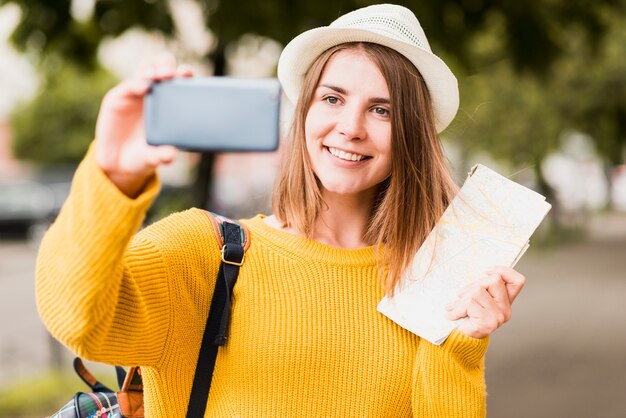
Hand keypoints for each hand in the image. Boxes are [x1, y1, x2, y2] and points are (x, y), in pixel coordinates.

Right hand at [94, 54, 192, 197]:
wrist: (118, 163)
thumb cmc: (145, 155)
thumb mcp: (155, 157)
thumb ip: (162, 156)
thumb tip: (171, 154)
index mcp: (171, 102)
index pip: (180, 80)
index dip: (185, 73)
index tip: (188, 74)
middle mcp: (154, 93)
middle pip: (162, 67)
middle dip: (167, 65)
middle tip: (172, 73)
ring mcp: (136, 93)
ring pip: (145, 70)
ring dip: (152, 69)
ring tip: (158, 75)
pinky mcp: (119, 97)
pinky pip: (128, 85)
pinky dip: (136, 83)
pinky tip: (143, 86)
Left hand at [444, 266, 525, 338]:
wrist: (459, 340)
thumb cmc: (465, 316)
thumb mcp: (474, 297)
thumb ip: (480, 287)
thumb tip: (480, 274)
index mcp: (505, 301)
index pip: (518, 281)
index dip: (504, 271)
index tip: (486, 271)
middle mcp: (505, 309)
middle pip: (493, 280)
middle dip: (473, 284)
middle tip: (460, 295)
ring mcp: (498, 317)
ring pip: (478, 290)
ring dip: (461, 298)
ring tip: (455, 307)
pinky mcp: (488, 322)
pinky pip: (470, 303)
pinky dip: (456, 308)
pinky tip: (452, 315)